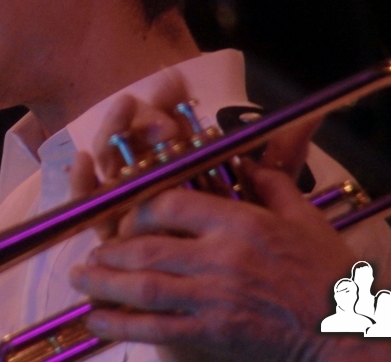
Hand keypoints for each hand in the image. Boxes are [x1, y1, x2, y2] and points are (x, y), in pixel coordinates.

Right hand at [68, 73, 319, 239]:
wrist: (229, 309)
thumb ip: (277, 165)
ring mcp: (127, 207)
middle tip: (149, 102)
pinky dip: (80, 180)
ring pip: (108, 163)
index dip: (168, 101)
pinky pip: (88, 203)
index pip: (171, 125)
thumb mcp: (265, 209)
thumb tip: (309, 119)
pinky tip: (82, 159)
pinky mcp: (109, 235)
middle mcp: (151, 184)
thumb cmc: (242, 262)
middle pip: (136, 138)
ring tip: (120, 111)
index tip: (175, 82)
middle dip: (141, 115)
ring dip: (111, 134)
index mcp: (186, 171)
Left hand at [70, 164, 357, 361]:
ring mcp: (215, 298)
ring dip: (104, 282)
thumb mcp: (303, 217)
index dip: (137, 210)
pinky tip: (96, 321)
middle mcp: (221, 258)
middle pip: (147, 248)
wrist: (350, 333)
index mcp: (239, 223)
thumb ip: (268, 183)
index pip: (170, 205)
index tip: (125, 218)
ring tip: (81, 278)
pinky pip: (157, 329)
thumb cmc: (328, 273)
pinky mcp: (214, 333)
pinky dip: (120, 325)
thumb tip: (241, 158)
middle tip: (91, 253)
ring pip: (144, 287)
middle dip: (110, 250)